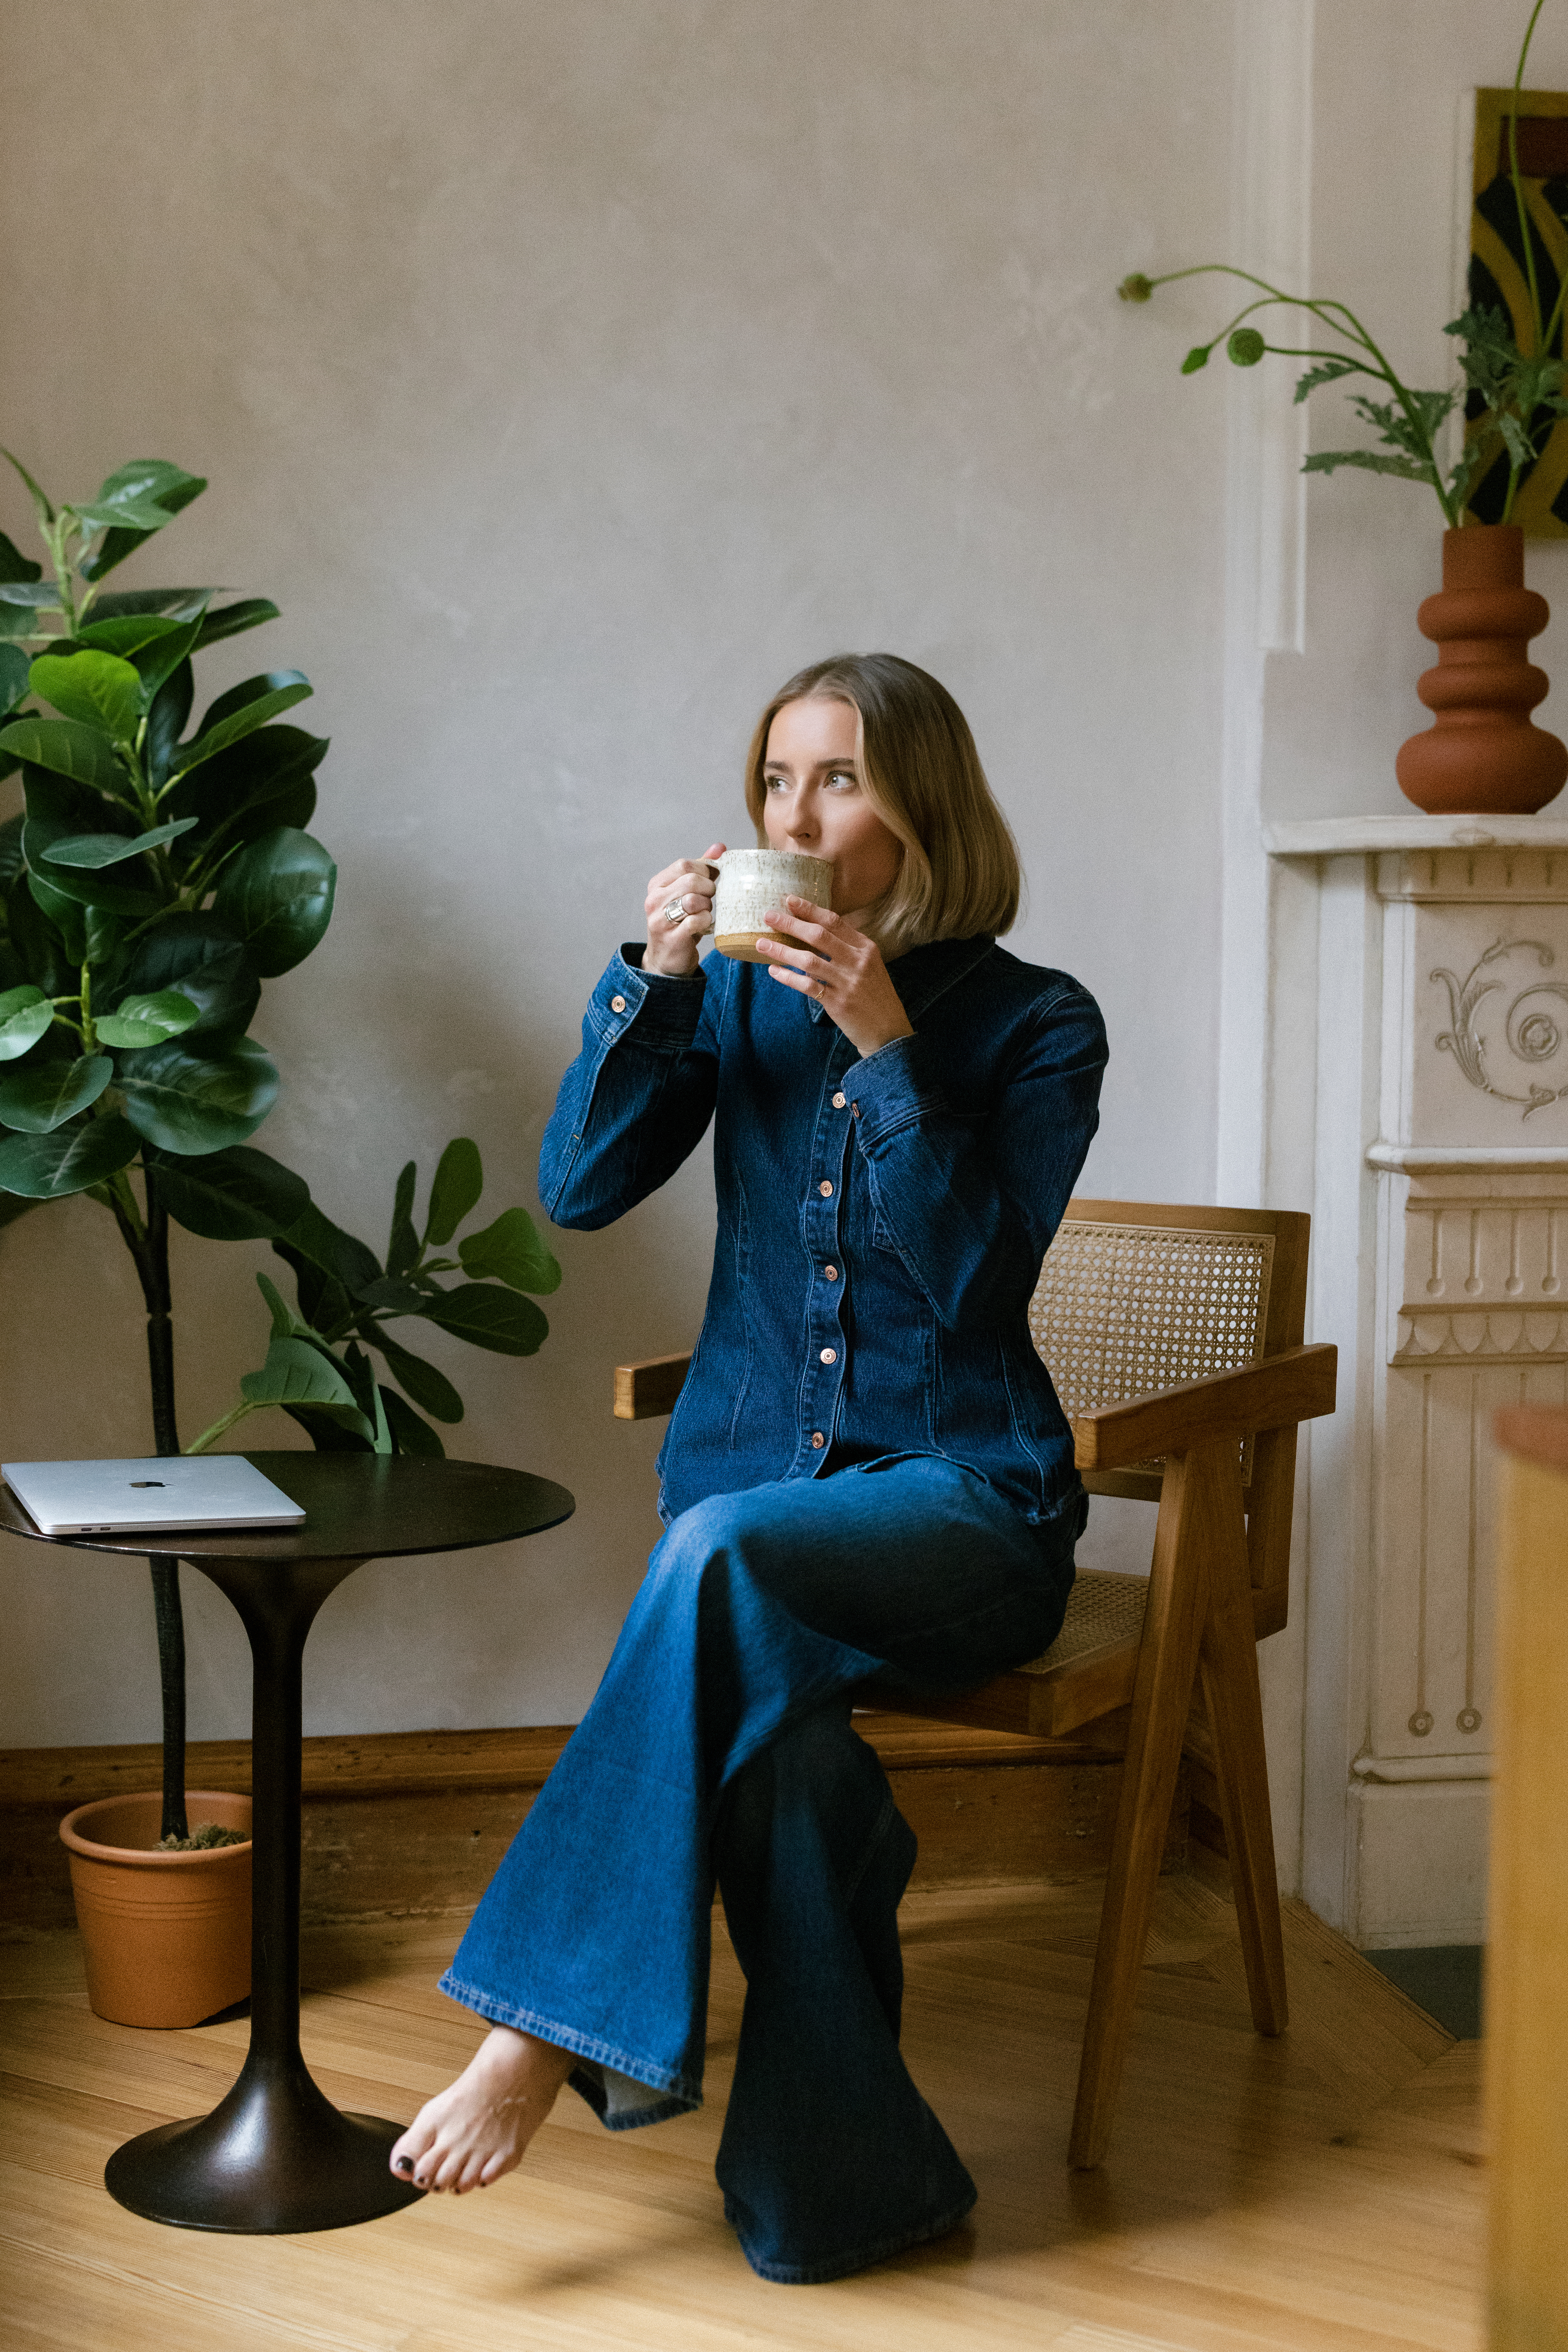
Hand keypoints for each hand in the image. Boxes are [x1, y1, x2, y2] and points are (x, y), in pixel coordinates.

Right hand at [643, 843, 724, 974]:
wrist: (666, 959)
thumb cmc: (680, 922)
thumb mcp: (687, 893)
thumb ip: (702, 869)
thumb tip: (720, 847)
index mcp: (656, 885)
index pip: (684, 864)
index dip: (703, 871)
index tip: (708, 882)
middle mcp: (654, 900)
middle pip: (691, 880)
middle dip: (708, 889)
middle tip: (709, 899)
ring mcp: (660, 920)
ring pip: (694, 900)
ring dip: (707, 906)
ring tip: (704, 913)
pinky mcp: (672, 938)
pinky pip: (697, 921)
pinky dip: (706, 921)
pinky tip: (704, 925)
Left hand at [753, 897, 914, 1059]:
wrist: (888, 1030)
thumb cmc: (875, 995)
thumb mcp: (869, 966)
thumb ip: (848, 948)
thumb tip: (815, 932)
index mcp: (866, 948)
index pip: (834, 921)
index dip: (810, 909)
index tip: (789, 900)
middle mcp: (858, 961)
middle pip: (819, 935)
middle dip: (790, 923)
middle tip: (768, 916)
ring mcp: (847, 982)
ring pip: (808, 960)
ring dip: (782, 950)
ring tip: (761, 944)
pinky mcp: (837, 1002)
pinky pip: (807, 985)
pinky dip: (788, 977)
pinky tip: (773, 971)